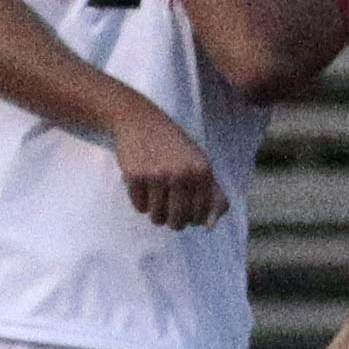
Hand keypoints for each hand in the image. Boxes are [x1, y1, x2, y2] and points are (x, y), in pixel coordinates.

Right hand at [112, 101, 227, 229]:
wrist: (140, 122)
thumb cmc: (174, 147)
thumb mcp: (199, 165)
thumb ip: (212, 195)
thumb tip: (211, 227)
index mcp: (202, 172)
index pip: (200, 215)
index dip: (192, 218)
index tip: (186, 210)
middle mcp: (181, 174)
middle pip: (177, 220)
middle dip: (173, 221)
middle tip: (169, 211)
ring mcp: (157, 176)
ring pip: (156, 216)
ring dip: (155, 213)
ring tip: (156, 199)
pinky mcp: (135, 177)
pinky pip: (140, 207)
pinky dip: (141, 203)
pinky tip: (143, 187)